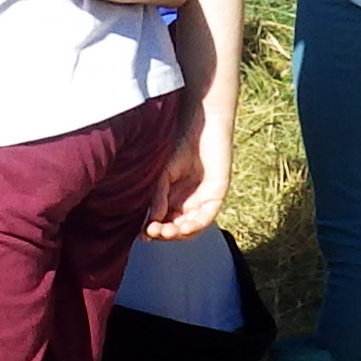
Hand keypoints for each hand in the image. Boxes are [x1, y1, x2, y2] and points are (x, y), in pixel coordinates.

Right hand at [141, 110, 231, 241]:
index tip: (143, 234)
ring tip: (166, 232)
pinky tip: (182, 226)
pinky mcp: (217, 194)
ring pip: (192, 227)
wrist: (200, 126)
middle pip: (178, 228)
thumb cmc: (178, 145)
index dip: (154, 230)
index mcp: (173, 198)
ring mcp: (203, 199)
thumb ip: (158, 197)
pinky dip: (195, 224)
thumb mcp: (161, 175)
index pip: (164, 222)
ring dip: (180, 233)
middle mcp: (188, 202)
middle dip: (166, 234)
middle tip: (154, 233)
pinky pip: (208, 216)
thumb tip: (151, 222)